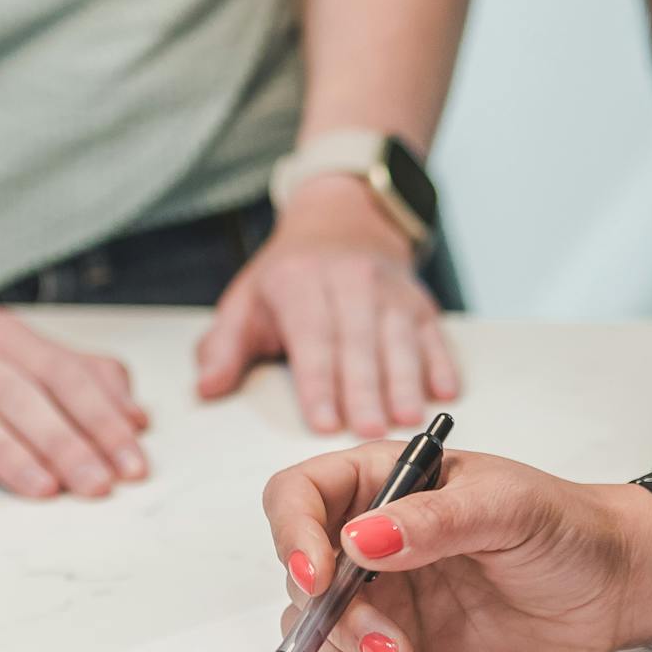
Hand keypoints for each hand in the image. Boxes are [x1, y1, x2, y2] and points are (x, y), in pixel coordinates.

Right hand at [0, 281, 148, 497]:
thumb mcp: (13, 346)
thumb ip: (77, 376)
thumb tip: (138, 417)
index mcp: (6, 337)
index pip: (66, 376)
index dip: (104, 420)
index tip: (134, 463)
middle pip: (21, 396)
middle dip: (66, 442)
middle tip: (99, 486)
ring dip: (7, 452)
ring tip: (44, 490)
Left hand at [195, 176, 459, 435]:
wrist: (342, 219)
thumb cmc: (290, 274)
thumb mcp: (247, 301)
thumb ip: (224, 347)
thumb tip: (207, 389)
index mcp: (299, 284)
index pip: (311, 339)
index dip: (318, 383)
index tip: (323, 421)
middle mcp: (348, 281)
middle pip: (358, 343)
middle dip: (365, 389)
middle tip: (368, 432)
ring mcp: (389, 291)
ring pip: (398, 339)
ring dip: (404, 381)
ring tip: (406, 419)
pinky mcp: (419, 301)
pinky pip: (432, 333)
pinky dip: (441, 362)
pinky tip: (444, 392)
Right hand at [261, 446, 651, 651]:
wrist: (610, 588)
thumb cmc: (565, 526)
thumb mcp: (507, 508)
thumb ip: (436, 520)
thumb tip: (362, 538)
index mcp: (386, 481)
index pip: (301, 494)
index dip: (293, 533)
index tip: (318, 577)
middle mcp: (371, 536)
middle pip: (302, 570)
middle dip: (331, 614)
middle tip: (389, 642)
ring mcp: (380, 594)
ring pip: (315, 623)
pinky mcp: (395, 643)